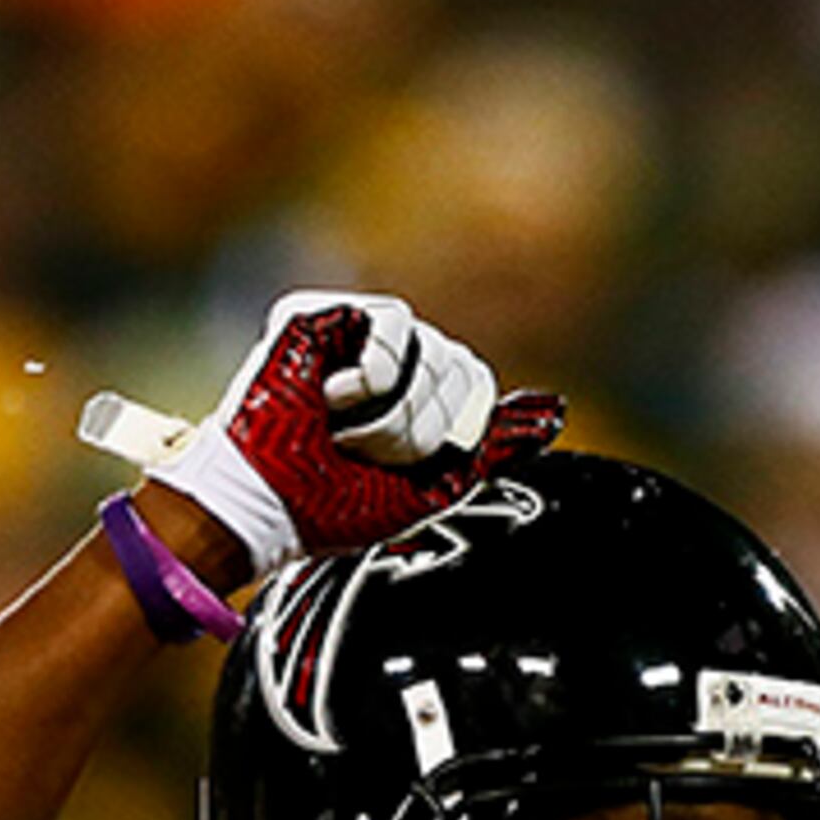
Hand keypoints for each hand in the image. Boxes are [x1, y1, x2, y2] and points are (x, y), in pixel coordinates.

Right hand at [147, 292, 563, 578]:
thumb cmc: (331, 505)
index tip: (406, 466)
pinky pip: (394, 324)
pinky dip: (372, 376)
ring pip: (433, 352)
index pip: (476, 385)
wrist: (267, 506)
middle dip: (423, 431)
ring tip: (343, 432)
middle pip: (462, 371)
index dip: (456, 430)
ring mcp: (352, 333)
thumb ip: (491, 448)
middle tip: (365, 454)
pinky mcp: (318, 313)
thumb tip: (552, 415)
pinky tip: (328, 399)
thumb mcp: (432, 487)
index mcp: (413, 393)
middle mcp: (387, 356)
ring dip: (395, 412)